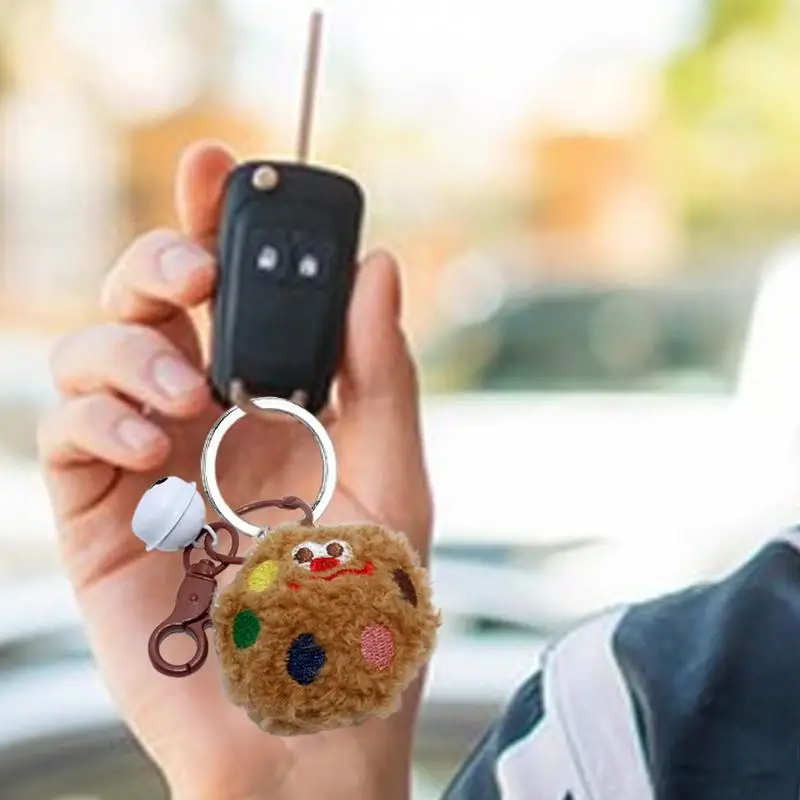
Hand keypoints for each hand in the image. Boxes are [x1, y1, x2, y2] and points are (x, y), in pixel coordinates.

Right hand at [38, 141, 431, 799]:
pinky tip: (153, 438)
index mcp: (270, 398)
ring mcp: (146, 463)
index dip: (214, 221)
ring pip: (90, 354)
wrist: (311, 723)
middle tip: (195, 269)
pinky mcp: (101, 517)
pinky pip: (64, 435)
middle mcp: (201, 418)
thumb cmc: (361, 604)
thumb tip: (380, 268)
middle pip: (148, 302)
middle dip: (159, 261)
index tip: (215, 163)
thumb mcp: (392, 475)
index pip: (232, 291)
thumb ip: (382, 373)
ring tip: (187, 392)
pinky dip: (99, 416)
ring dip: (129, 346)